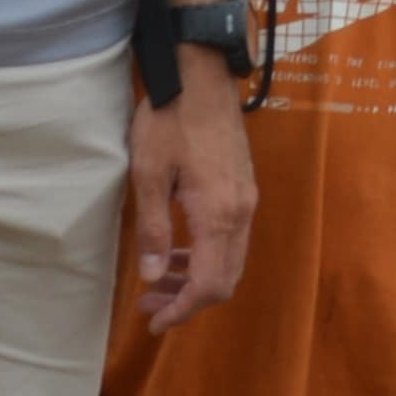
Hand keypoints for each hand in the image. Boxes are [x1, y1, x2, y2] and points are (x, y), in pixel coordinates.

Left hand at [127, 60, 253, 332]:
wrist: (199, 73)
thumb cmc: (168, 118)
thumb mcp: (149, 173)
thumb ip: (154, 229)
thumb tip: (154, 276)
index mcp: (219, 213)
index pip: (210, 284)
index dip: (183, 310)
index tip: (155, 322)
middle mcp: (242, 211)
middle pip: (226, 279)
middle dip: (189, 300)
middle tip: (150, 304)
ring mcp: (247, 198)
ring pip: (231, 259)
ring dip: (198, 278)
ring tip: (160, 280)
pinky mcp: (243, 186)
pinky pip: (232, 238)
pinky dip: (208, 255)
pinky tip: (180, 248)